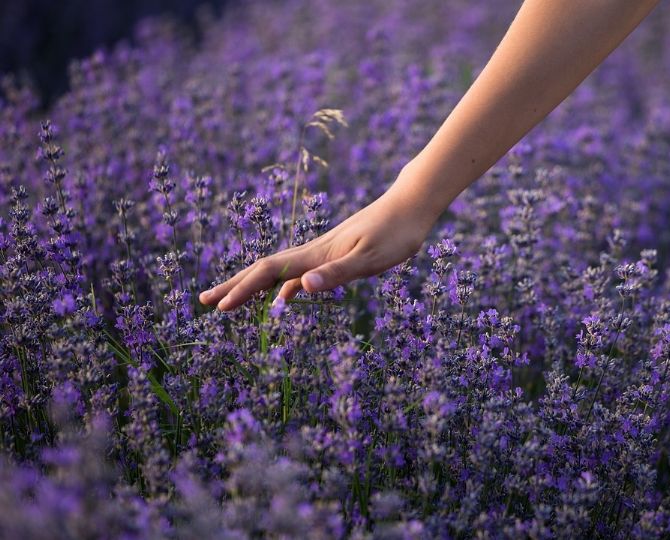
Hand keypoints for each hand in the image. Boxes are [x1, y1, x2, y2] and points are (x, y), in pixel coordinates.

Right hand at [198, 179, 437, 310]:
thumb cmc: (397, 232)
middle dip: (234, 287)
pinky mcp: (337, 253)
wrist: (412, 204)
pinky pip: (300, 273)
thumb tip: (301, 288)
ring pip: (280, 272)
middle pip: (264, 270)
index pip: (269, 273)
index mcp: (317, 254)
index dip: (242, 290)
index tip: (220, 308)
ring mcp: (324, 252)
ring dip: (253, 286)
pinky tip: (284, 298)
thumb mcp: (371, 258)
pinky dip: (284, 287)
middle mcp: (315, 251)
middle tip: (205, 302)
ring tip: (232, 301)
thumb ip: (337, 273)